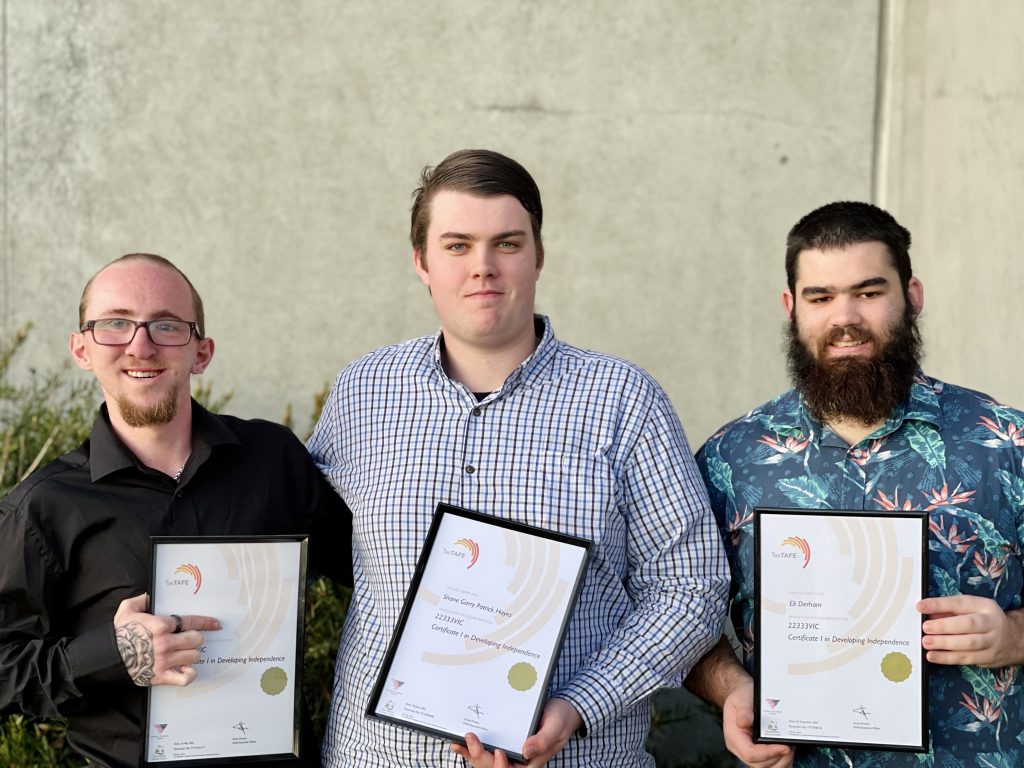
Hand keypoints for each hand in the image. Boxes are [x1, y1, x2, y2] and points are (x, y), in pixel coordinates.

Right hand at [113, 593, 220, 686]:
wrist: (106, 658)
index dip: (206, 622)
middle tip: (190, 639)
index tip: (215, 624)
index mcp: (160, 625)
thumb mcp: (127, 610)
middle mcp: (165, 643)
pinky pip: (185, 678)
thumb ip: (142, 600)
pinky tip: (185, 669)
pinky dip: (189, 674)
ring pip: (193, 656)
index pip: (190, 622)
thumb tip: (151, 596)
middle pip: (196, 640)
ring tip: (186, 652)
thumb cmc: (118, 634)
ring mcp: (164, 661)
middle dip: (195, 638)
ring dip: (192, 654)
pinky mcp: (160, 676)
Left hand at [450, 697, 580, 766]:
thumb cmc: (561, 720)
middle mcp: (518, 761)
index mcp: (531, 762)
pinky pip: (485, 751)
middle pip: (494, 767)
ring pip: (486, 762)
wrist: (562, 711)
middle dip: (480, 756)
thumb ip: (543, 740)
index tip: (498, 751)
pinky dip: (472, 748)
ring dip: (472, 754)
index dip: (500, 766)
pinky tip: (460, 743)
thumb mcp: (555, 728)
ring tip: (460, 742)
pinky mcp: (504, 744)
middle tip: (470, 738)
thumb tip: (526, 751)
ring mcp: (510, 754)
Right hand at [722, 681, 793, 767]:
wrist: (743, 697)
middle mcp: (740, 748)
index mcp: (734, 736)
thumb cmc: (743, 697)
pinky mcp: (759, 755)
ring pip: (768, 767)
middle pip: (761, 764)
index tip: (785, 747)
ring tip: (790, 745)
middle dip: (779, 757)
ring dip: (782, 760)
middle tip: (791, 744)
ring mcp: (749, 753)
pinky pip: (772, 765)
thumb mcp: (742, 698)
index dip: (768, 753)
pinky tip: (788, 750)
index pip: (750, 754)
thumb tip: (744, 721)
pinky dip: (782, 761)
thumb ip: (744, 709)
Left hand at [919, 595, 1023, 667]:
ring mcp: (992, 642)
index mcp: (984, 606)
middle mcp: (991, 623)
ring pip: (968, 644)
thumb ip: (949, 610)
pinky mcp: (988, 658)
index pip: (960, 603)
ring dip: (944, 644)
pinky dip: (947, 658)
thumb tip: (926, 612)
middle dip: (944, 626)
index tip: (921, 606)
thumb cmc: (984, 620)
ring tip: (926, 642)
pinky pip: (966, 659)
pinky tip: (933, 656)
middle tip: (925, 628)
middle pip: (968, 624)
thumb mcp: (971, 608)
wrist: (1014, 639)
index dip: (939, 604)